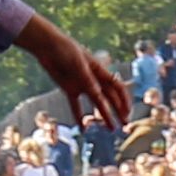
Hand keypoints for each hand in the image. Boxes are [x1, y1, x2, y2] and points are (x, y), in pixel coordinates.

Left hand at [23, 14, 128, 129]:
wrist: (48, 46)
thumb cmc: (66, 50)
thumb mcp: (78, 65)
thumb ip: (88, 81)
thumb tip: (98, 96)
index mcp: (100, 71)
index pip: (117, 87)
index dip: (124, 100)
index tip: (127, 113)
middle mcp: (93, 80)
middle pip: (110, 97)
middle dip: (118, 111)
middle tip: (125, 125)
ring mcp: (82, 85)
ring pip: (96, 103)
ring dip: (104, 115)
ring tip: (110, 129)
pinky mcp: (69, 89)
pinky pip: (76, 106)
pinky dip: (79, 117)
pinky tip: (82, 129)